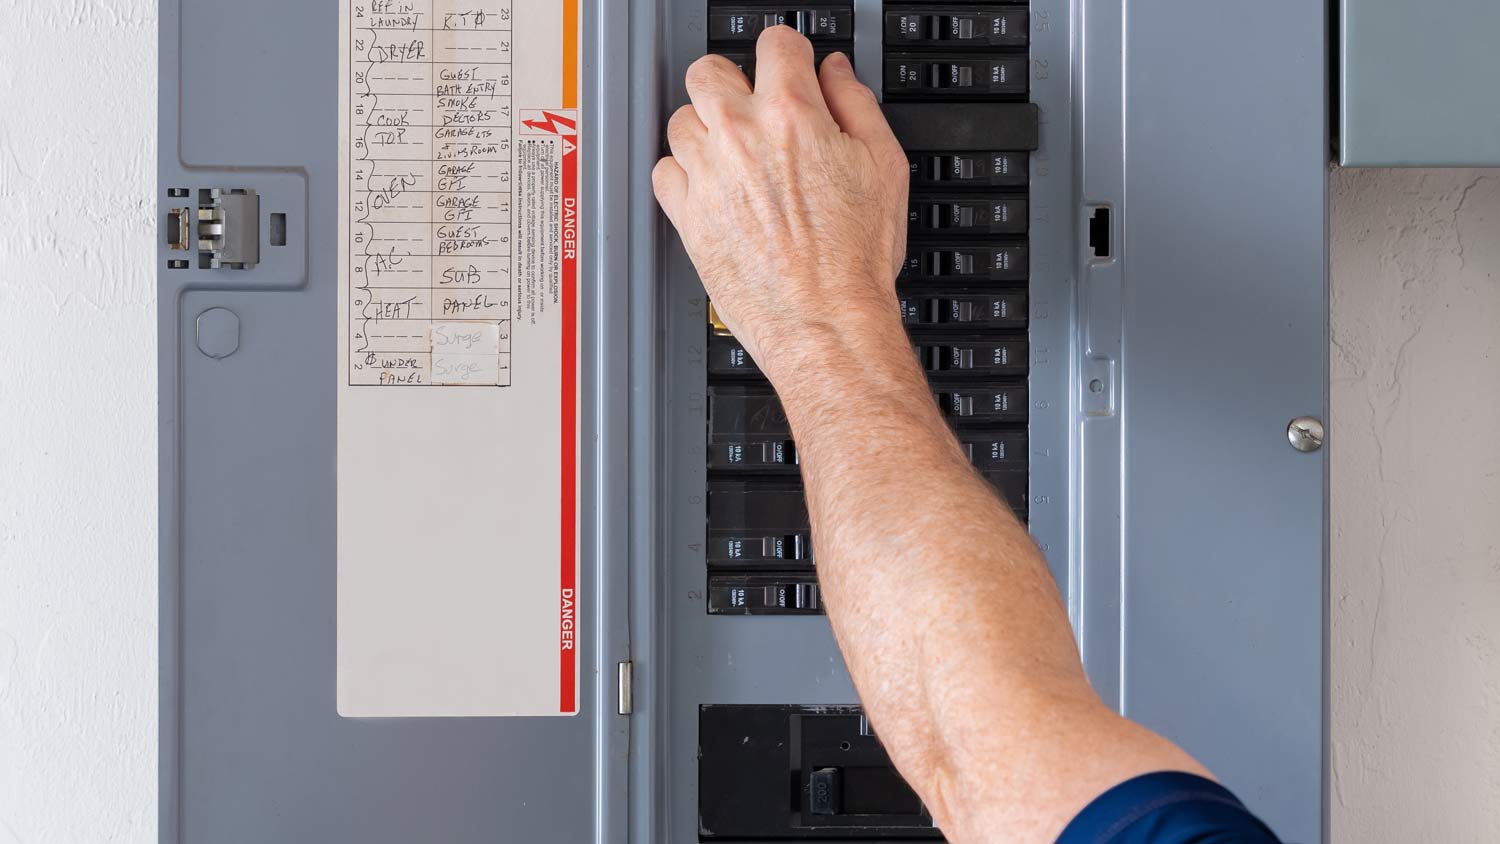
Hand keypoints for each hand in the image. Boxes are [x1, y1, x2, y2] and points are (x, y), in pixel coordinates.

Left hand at [652, 27, 910, 385]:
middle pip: (708, 71)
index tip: (790, 68)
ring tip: (733, 154)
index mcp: (791, 115)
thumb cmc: (855, 259)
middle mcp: (740, 137)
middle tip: (752, 106)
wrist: (825, 322)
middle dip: (732, 82)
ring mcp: (707, 176)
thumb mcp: (885, 165)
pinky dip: (683, 173)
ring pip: (680, 119)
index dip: (789, 54)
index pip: (775, 44)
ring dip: (705, 129)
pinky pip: (664, 170)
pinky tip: (712, 187)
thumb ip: (857, 104)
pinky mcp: (687, 215)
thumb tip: (835, 73)